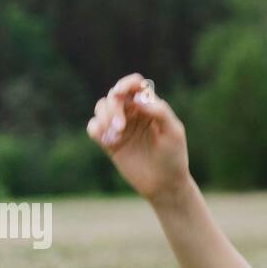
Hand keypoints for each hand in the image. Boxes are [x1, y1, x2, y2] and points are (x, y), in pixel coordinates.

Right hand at [86, 73, 190, 202]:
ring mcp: (121, 127)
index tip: (120, 93)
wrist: (163, 183)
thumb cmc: (173, 156)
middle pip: (114, 95)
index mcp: (151, 106)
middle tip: (120, 126)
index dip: (125, 84)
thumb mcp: (173, 132)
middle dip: (113, 107)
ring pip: (101, 107)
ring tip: (116, 135)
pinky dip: (96, 129)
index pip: (135, 84)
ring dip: (104, 118)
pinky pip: (93, 127)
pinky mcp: (109, 142)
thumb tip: (139, 98)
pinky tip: (108, 140)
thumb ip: (160, 112)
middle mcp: (134, 113)